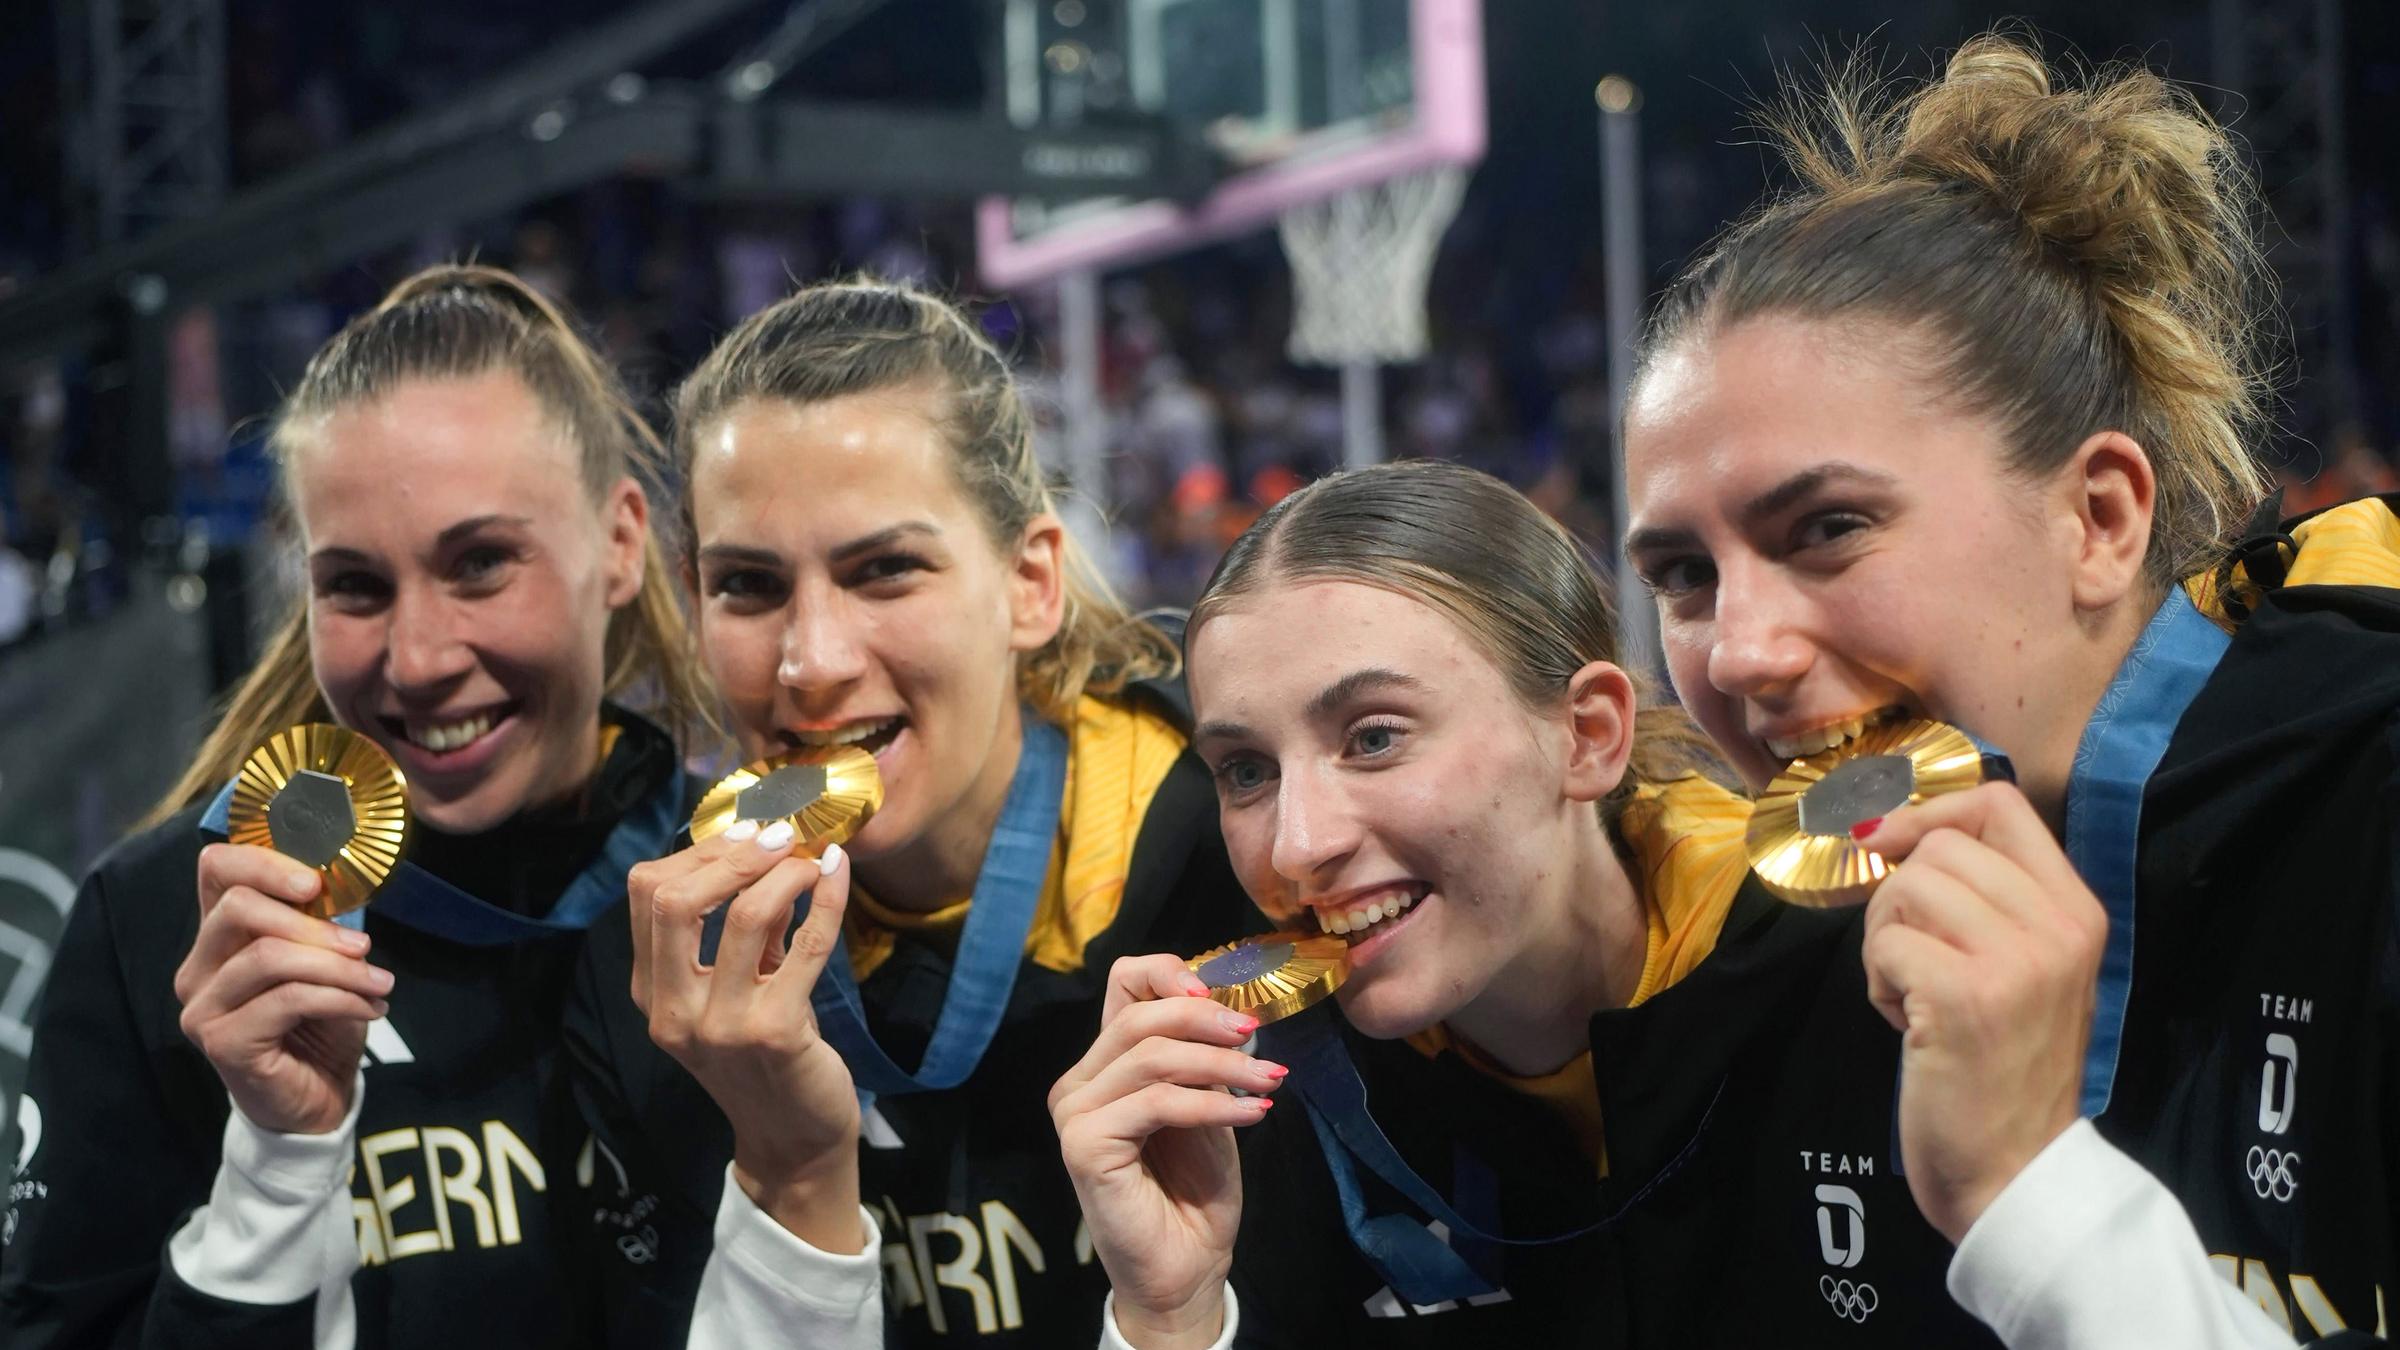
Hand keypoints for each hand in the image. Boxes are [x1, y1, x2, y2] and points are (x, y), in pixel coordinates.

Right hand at [173, 843, 390, 1134]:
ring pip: (269, 956)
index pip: (216, 870)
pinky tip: (369, 1008)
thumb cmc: (319, 1024)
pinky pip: (288, 1000)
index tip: (317, 882)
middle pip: (238, 907)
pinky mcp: (222, 1042)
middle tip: (363, 946)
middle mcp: (199, 968)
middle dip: (312, 923)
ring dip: (338, 966)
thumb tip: (342, 881)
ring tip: (379, 982)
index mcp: (219, 937)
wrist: (317, 1098)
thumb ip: (316, 923)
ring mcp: (203, 1007)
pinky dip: (340, 997)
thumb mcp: (323, 962)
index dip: (264, 862)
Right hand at [628, 821, 862, 1251]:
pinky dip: (827, 899)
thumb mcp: (731, 994)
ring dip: (785, 872)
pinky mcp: (775, 1033)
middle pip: (674, 898)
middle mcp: (673, 1011)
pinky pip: (806, 944)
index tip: (745, 834)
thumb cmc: (766, 1058)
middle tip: (778, 837)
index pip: (646, 893)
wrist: (794, 1140)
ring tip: (813, 859)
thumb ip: (732, 934)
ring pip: (744, 914)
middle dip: (732, 854)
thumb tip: (760, 847)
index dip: (697, 850)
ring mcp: (720, 1026)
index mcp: (652, 994)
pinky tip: (839, 876)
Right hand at [1049, 954, 1284, 1348]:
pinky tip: (1254, 1114)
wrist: (1187, 1265)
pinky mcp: (1083, 1145)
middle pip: (1140, 1017)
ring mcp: (1074, 1113)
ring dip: (1222, 1066)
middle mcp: (1078, 1082)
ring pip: (1153, 1058)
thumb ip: (1200, 1057)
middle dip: (1207, 1022)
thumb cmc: (1195, 1188)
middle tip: (1257, 1038)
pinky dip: (1214, 1103)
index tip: (1220, 995)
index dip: (1168, 973)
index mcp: (1104, 1065)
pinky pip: (1158, 1103)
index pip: (1122, 984)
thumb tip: (1227, 1009)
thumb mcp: (1206, 1105)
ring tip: (1268, 1084)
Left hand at [1858, 782, 2105, 1242]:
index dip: (1931, 812)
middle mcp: (2058, 926)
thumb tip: (1887, 828)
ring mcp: (2016, 960)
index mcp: (2078, 909)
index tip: (1891, 845)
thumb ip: (1984, 899)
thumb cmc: (2003, 1068)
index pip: (2000, 803)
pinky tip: (1910, 1027)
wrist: (2014, 1171)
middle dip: (1899, 899)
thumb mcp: (2021, 967)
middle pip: (1939, 847)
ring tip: (1915, 997)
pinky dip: (1878, 983)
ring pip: (1906, 888)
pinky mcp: (1965, 996)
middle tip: (1913, 962)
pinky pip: (1886, 944)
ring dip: (1886, 942)